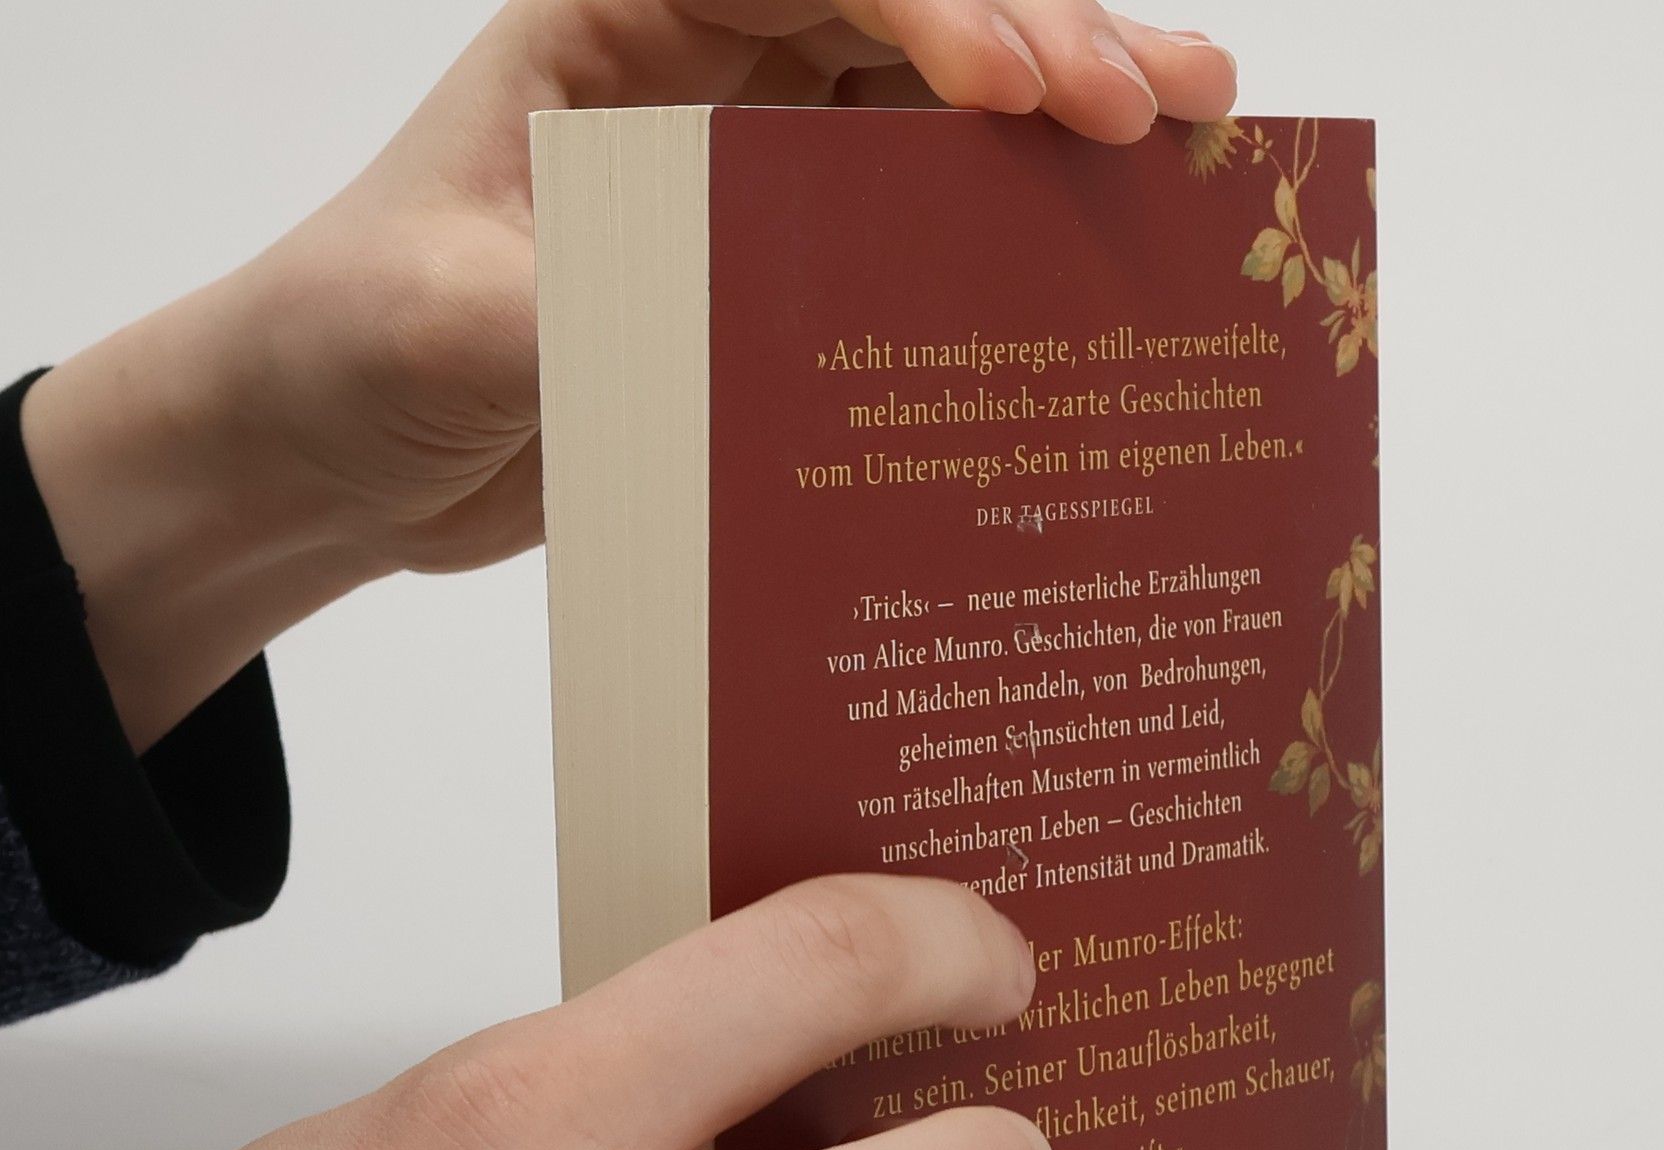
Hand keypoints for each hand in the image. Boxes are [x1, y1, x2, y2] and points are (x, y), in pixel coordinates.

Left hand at [21, 1, 1236, 749]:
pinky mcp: (773, 276)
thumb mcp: (445, 318)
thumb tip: (741, 318)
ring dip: (1062, 121)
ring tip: (1193, 137)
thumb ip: (581, 302)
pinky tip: (1098, 248)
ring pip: (934, 114)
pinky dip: (1007, 232)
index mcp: (616, 26)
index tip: (1022, 92)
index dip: (934, 8)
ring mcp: (746, 171)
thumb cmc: (349, 343)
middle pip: (906, 18)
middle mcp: (701, 73)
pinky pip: (913, 230)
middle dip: (1045, 41)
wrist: (331, 452)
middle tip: (1168, 102)